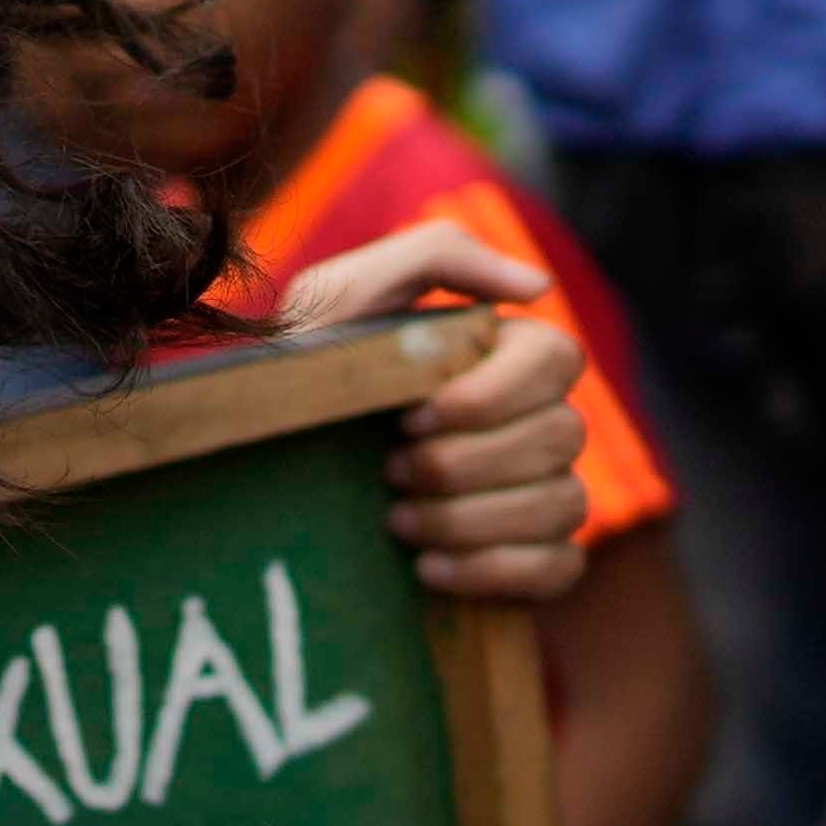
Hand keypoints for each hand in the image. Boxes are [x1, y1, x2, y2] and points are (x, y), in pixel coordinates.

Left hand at [281, 221, 597, 601]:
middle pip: (562, 435)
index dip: (489, 396)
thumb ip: (437, 255)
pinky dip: (491, 570)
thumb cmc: (305, 371)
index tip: (409, 416)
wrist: (263, 465)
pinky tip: (425, 566)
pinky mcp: (534, 558)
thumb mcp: (344, 295)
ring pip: (562, 504)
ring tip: (396, 519)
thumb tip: (539, 286)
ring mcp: (544, 490)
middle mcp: (539, 419)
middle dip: (465, 462)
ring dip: (470, 518)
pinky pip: (557, 568)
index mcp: (507, 353)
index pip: (557, 359)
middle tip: (390, 469)